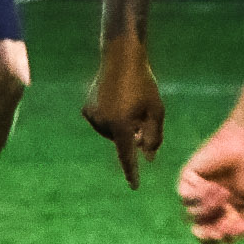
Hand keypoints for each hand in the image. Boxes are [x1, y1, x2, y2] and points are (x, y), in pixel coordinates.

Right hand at [83, 41, 165, 188]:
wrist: (120, 58)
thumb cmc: (144, 84)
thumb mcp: (156, 110)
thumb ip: (154, 136)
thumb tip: (149, 157)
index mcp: (121, 125)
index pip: (127, 156)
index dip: (132, 172)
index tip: (135, 186)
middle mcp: (103, 124)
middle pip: (122, 141)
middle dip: (134, 135)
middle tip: (143, 117)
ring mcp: (92, 116)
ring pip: (112, 133)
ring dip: (123, 127)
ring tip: (131, 105)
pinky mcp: (87, 109)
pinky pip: (102, 123)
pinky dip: (111, 119)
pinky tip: (118, 102)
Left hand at [177, 119, 243, 243]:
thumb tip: (226, 237)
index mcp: (225, 213)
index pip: (212, 236)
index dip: (217, 239)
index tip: (227, 233)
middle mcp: (209, 204)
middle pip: (198, 229)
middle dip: (208, 232)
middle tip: (218, 228)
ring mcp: (198, 191)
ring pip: (190, 214)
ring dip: (208, 209)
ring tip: (224, 194)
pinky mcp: (189, 177)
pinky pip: (185, 196)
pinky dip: (200, 196)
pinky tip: (214, 187)